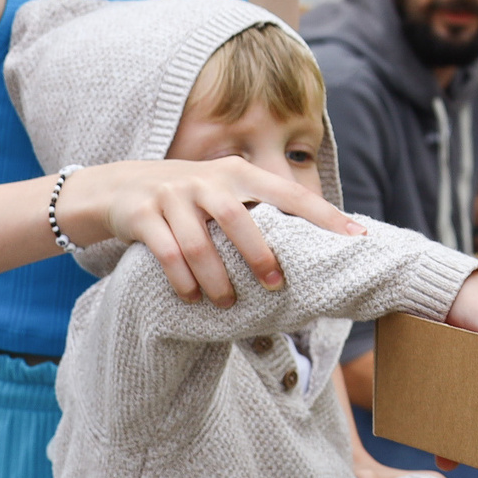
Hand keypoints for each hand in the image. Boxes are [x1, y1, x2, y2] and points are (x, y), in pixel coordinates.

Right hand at [55, 157, 359, 304]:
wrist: (122, 185)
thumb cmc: (193, 197)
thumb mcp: (226, 191)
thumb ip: (261, 208)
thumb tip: (315, 241)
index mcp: (239, 173)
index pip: (289, 194)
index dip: (323, 215)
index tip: (356, 237)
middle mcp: (207, 180)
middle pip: (238, 218)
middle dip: (258, 254)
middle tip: (276, 285)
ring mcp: (173, 196)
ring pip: (199, 244)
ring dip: (217, 279)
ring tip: (228, 303)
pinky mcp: (143, 215)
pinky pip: (166, 253)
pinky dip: (182, 281)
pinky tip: (193, 299)